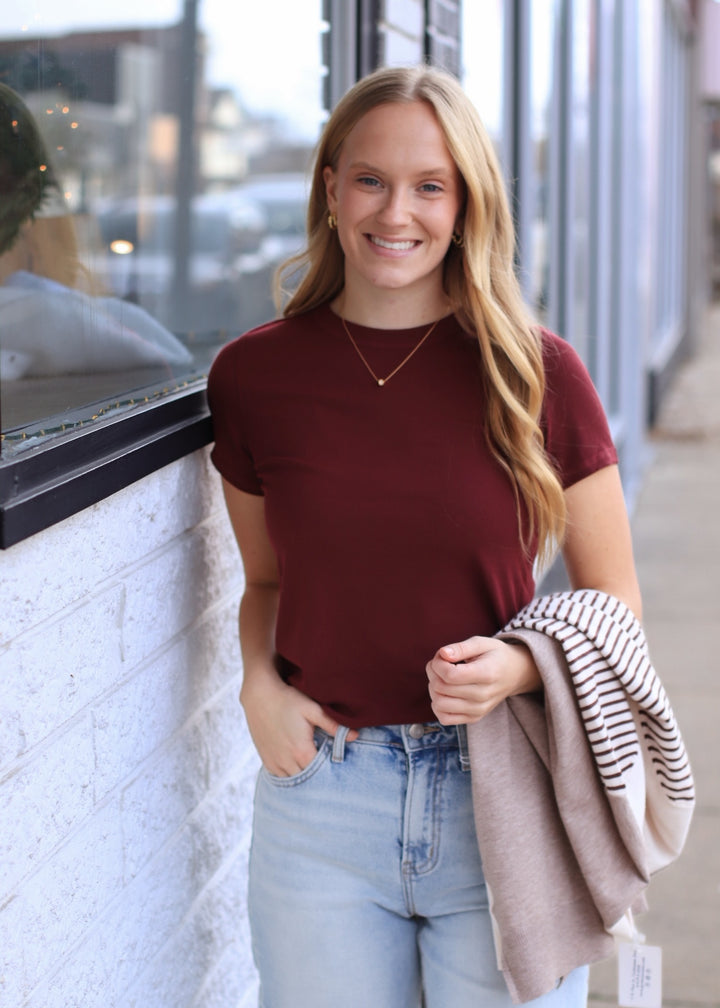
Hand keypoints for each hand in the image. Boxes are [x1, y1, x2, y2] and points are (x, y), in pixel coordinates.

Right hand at [241, 668, 356, 775]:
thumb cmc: (288, 700)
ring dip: (303, 776)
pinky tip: (297, 767)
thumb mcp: (312, 709)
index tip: (338, 767)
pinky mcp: (266, 759)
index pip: (321, 773)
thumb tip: (355, 736)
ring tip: (313, 769)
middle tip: (328, 770)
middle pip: (308, 780)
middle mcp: (287, 761)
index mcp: (302, 751)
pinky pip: (280, 777)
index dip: (331, 771)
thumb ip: (333, 725)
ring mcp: (275, 762)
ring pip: (293, 781)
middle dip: (318, 777)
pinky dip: (289, 775)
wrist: (259, 695)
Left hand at [426, 636, 540, 724]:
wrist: (515, 674)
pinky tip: (445, 692)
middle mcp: (483, 695)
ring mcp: (478, 710)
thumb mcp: (482, 643)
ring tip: (441, 677)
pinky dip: (437, 705)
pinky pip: (445, 718)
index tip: (442, 655)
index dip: (438, 663)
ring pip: (439, 704)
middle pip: (441, 688)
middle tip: (440, 663)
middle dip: (433, 672)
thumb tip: (442, 654)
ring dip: (433, 688)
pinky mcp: (474, 718)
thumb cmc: (495, 656)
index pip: (450, 675)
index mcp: (487, 674)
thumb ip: (461, 647)